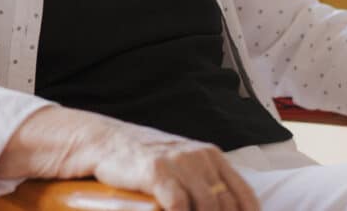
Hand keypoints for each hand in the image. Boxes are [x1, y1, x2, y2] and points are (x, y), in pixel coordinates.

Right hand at [0, 107, 257, 209]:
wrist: (101, 142)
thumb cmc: (141, 161)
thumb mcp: (179, 166)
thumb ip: (201, 185)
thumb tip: (220, 208)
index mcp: (212, 157)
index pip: (245, 199)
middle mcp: (200, 157)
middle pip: (226, 207)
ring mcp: (179, 162)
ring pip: (208, 206)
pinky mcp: (156, 170)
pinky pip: (179, 203)